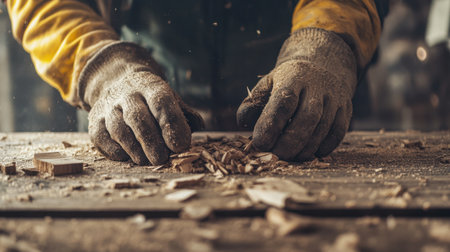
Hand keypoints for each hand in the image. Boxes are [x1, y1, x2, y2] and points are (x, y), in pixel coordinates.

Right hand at [79, 42, 203, 164]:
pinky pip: (102, 139)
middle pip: (137, 118)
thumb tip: (198, 126)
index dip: (171, 124)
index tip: (180, 145)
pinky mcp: (94, 121)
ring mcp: (108, 107)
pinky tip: (130, 157)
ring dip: (135, 150)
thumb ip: (185, 114)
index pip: (161, 102)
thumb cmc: (153, 101)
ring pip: (119, 130)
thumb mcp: (172, 100)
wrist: (119, 84)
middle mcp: (127, 94)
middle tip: (163, 159)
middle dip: (152, 142)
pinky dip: (116, 152)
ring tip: (148, 161)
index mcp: (151, 86)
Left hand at [237, 28, 356, 160]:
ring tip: (290, 158)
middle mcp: (318, 85)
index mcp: (294, 77)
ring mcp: (335, 97)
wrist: (324, 65)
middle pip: (307, 117)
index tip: (259, 143)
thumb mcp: (268, 83)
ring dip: (306, 148)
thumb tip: (243, 123)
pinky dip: (325, 147)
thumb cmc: (288, 81)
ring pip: (323, 127)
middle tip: (276, 156)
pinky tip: (311, 154)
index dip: (271, 124)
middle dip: (290, 141)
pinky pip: (338, 132)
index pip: (284, 101)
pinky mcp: (346, 108)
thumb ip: (253, 102)